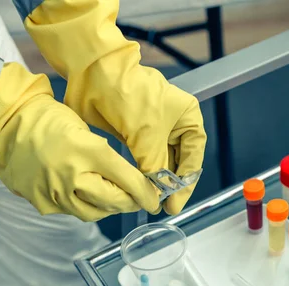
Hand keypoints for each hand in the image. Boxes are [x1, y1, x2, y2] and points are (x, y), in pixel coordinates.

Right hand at [0, 63, 159, 220]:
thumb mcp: (85, 129)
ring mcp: (56, 193)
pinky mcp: (42, 203)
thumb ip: (107, 158)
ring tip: (114, 199)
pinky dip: (84, 207)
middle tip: (138, 200)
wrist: (7, 124)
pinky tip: (86, 196)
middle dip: (131, 203)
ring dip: (109, 208)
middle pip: (114, 202)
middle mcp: (73, 176)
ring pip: (95, 213)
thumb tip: (130, 182)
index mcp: (89, 151)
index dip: (146, 194)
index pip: (129, 181)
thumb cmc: (49, 119)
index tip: (155, 199)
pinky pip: (72, 213)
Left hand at [68, 64, 206, 215]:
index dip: (186, 182)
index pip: (194, 156)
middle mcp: (174, 124)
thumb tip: (157, 196)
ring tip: (152, 202)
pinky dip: (143, 175)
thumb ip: (155, 169)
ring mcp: (154, 130)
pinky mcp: (135, 136)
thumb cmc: (128, 96)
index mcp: (187, 117)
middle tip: (164, 207)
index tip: (176, 202)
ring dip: (156, 182)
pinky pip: (144, 161)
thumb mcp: (147, 138)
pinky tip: (141, 189)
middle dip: (171, 185)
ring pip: (160, 163)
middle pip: (179, 162)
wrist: (94, 75)